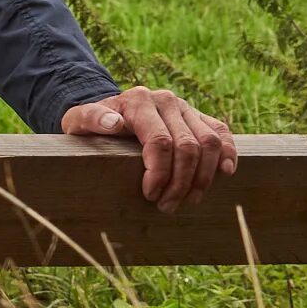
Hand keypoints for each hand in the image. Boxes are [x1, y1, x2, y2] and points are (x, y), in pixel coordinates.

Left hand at [60, 87, 237, 213]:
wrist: (110, 113)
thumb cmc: (93, 125)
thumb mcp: (79, 122)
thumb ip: (90, 119)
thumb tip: (113, 122)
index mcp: (138, 101)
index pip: (160, 142)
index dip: (160, 173)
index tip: (150, 195)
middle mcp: (166, 100)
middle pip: (187, 146)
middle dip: (181, 182)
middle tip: (168, 206)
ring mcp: (186, 107)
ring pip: (209, 142)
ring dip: (203, 177)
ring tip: (189, 199)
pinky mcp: (199, 116)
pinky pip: (222, 133)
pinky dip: (228, 154)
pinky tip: (224, 174)